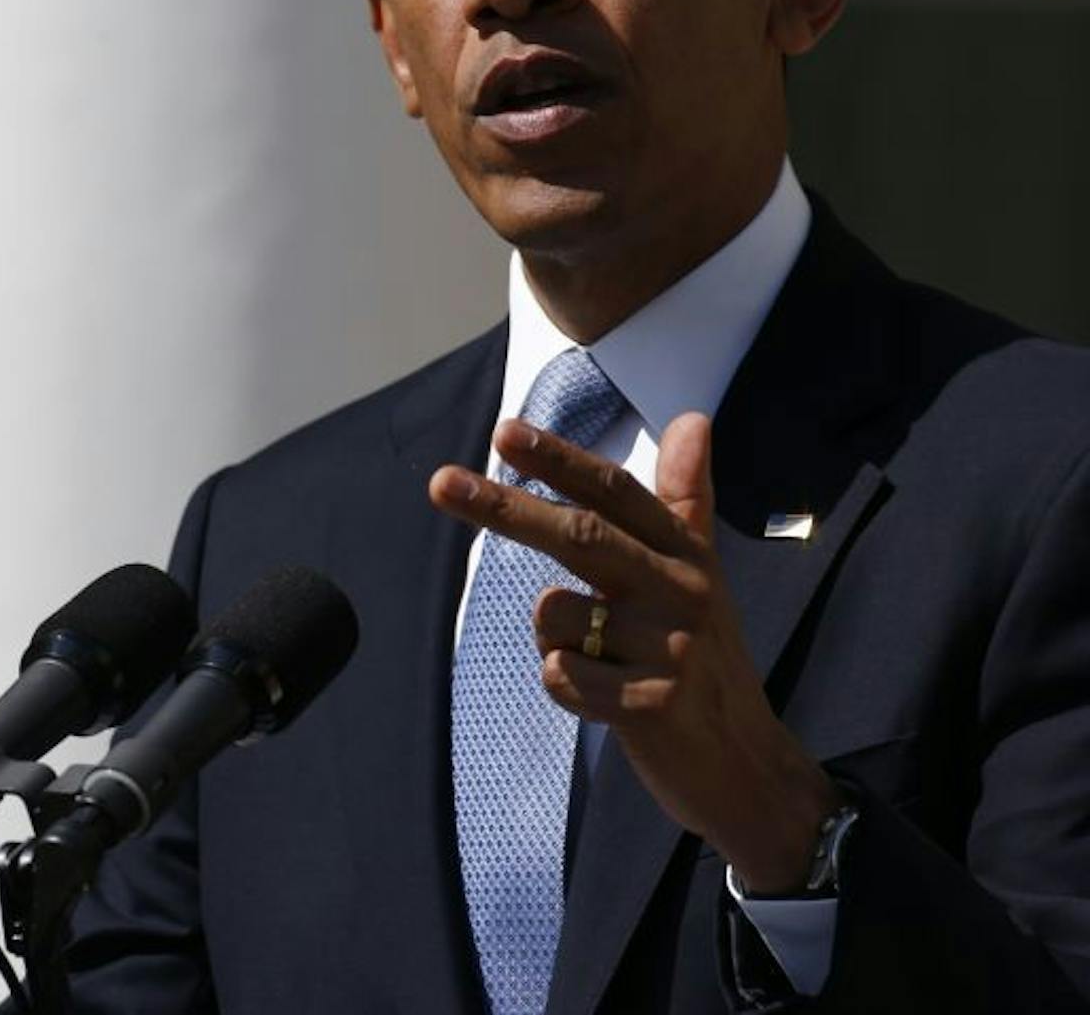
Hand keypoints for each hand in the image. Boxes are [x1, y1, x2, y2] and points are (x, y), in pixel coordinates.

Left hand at [428, 411, 838, 892]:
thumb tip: (690, 417)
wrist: (747, 768)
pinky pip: (559, 675)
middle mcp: (682, 591)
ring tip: (602, 662)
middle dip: (504, 507)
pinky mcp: (653, 705)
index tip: (502, 432)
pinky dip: (563, 684)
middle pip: (579, 536)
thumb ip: (683, 499)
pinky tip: (604, 699)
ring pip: (554, 616)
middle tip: (439, 483)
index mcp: (685, 555)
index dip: (559, 460)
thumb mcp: (700, 575)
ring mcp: (669, 648)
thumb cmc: (706, 660)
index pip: (616, 493)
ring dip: (551, 637)